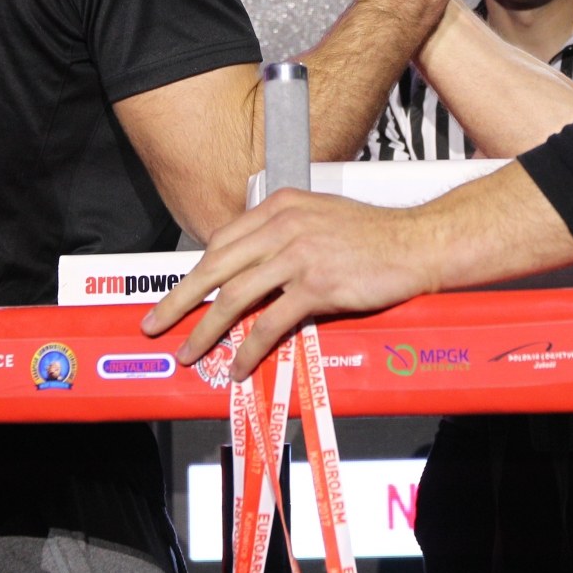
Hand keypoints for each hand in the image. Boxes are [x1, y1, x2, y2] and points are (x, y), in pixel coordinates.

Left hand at [141, 188, 440, 380]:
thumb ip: (285, 236)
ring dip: (206, 331)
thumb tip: (253, 271)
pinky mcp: (316, 286)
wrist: (418, 242)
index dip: (195, 272)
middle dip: (179, 300)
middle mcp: (282, 226)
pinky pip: (270, 323)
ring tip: (189, 352)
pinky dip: (249, 348)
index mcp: (279, 206)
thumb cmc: (374, 235)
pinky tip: (239, 365)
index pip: (221, 241)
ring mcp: (298, 256)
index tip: (178, 293)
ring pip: (234, 298)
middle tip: (155, 324)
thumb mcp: (320, 218)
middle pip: (215, 268)